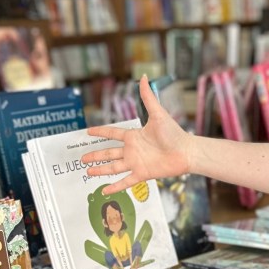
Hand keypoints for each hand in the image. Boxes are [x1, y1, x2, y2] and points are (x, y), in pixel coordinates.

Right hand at [81, 75, 193, 194]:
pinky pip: (125, 182)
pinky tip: (104, 191)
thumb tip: (143, 77)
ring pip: (113, 167)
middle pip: (109, 153)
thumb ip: (148, 97)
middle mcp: (132, 150)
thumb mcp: (158, 114)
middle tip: (82, 158)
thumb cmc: (174, 133)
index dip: (100, 132)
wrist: (186, 151)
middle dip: (95, 155)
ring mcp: (136, 163)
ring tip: (88, 172)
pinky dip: (115, 187)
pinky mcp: (142, 174)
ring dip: (100, 170)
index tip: (88, 131)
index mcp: (134, 136)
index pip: (113, 133)